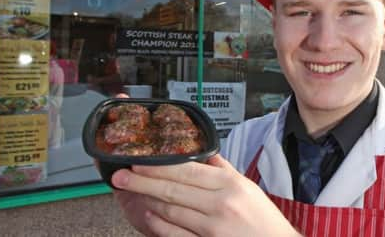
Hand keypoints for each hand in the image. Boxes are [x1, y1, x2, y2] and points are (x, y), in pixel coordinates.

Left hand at [112, 154, 300, 236]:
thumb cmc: (263, 220)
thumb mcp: (247, 188)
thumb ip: (223, 170)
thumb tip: (203, 156)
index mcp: (230, 184)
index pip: (187, 171)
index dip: (159, 166)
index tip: (139, 161)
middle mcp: (220, 204)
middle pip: (174, 189)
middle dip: (143, 181)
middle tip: (120, 175)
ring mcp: (212, 228)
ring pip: (171, 211)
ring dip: (148, 200)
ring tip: (131, 192)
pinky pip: (176, 234)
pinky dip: (159, 224)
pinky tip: (148, 215)